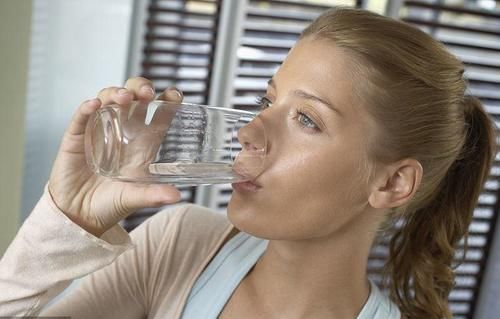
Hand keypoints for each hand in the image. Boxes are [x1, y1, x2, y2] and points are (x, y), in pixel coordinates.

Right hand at [48, 77, 183, 236]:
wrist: (79, 215)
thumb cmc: (111, 204)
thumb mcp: (136, 198)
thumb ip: (154, 196)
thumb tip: (177, 196)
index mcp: (143, 143)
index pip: (158, 114)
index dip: (167, 101)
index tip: (175, 94)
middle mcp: (123, 132)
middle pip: (133, 98)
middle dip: (140, 88)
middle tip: (146, 93)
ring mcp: (99, 130)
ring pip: (108, 99)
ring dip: (116, 93)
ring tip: (124, 97)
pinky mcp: (77, 137)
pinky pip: (81, 117)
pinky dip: (86, 108)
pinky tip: (93, 105)